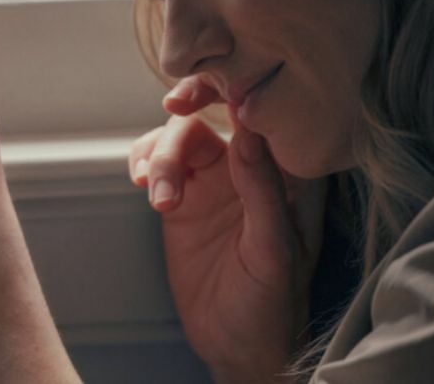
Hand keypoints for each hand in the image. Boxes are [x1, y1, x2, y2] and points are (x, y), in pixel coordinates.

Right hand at [131, 77, 325, 381]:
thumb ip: (263, 190)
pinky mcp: (181, 195)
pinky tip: (142, 184)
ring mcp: (214, 179)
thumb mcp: (273, 251)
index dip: (241, 88)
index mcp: (291, 175)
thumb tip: (247, 130)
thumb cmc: (271, 305)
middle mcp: (252, 167)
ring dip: (163, 153)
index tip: (215, 90)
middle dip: (192, 105)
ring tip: (158, 195)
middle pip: (217, 112)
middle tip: (174, 108)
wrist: (233, 345)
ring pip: (182, 134)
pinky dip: (144, 162)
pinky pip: (157, 159)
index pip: (269, 113)